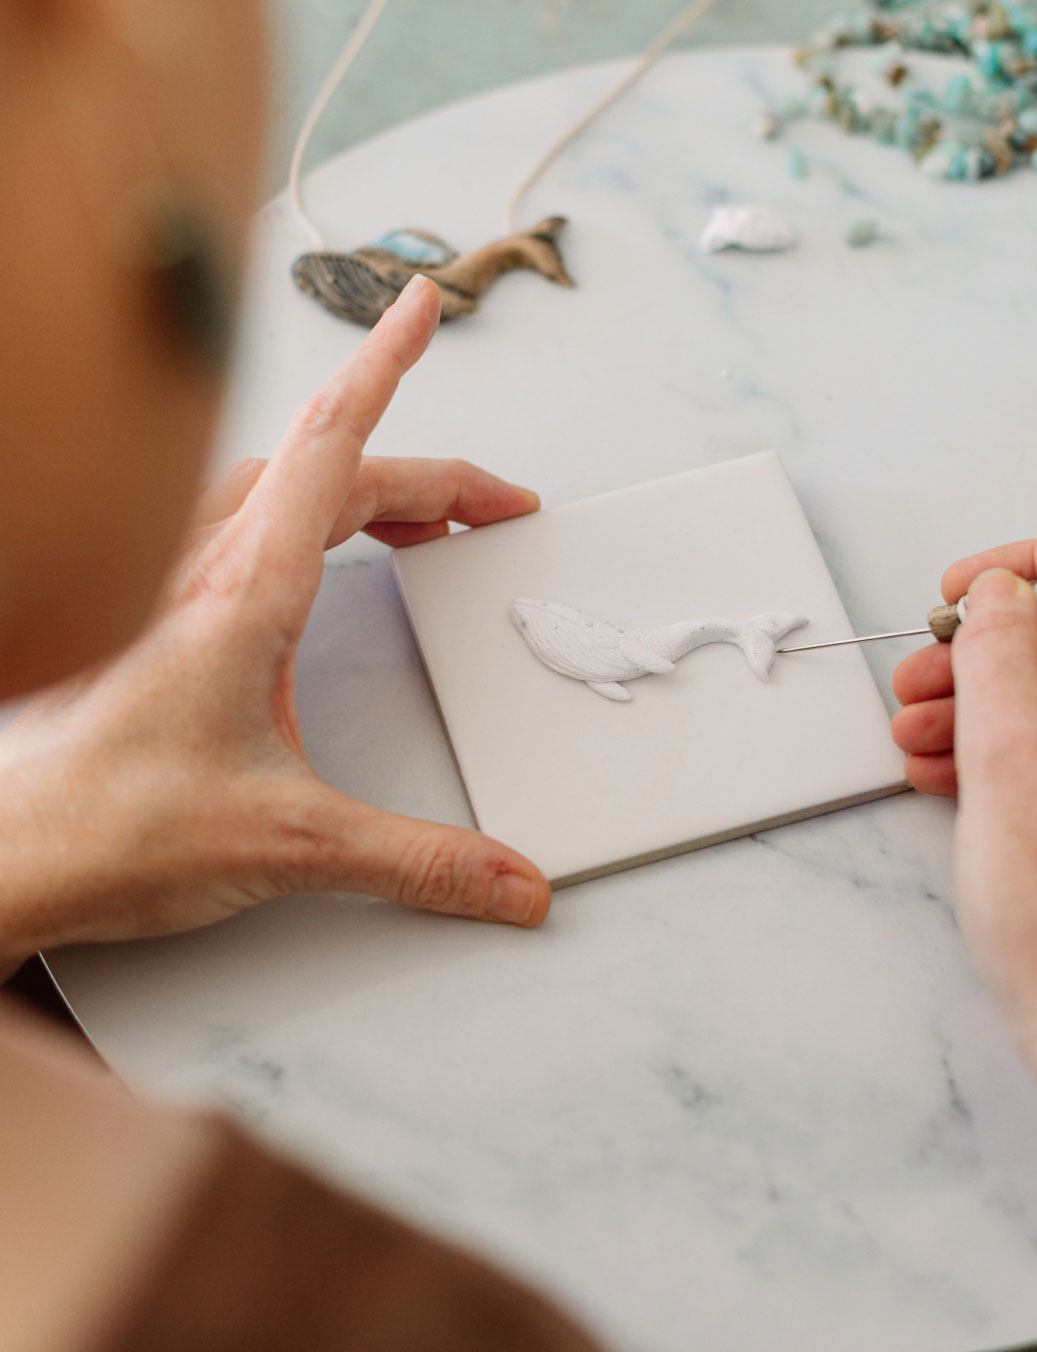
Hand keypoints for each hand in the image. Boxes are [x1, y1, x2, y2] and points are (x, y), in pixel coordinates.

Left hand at [0, 276, 549, 963]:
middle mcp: (199, 567)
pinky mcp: (149, 614)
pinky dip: (300, 510)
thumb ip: (417, 861)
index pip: (332, 444)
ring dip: (358, 482)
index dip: (386, 366)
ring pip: (276, 485)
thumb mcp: (291, 843)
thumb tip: (509, 880)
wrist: (0, 863)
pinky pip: (237, 520)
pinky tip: (313, 553)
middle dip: (427, 473)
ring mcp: (166, 584)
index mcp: (243, 591)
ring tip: (418, 512)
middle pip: (328, 468)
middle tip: (489, 502)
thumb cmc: (102, 826)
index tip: (420, 309)